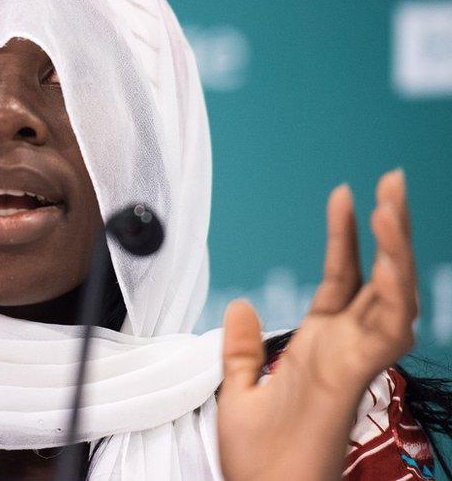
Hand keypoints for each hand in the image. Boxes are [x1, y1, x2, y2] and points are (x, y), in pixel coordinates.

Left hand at [217, 168, 417, 480]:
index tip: (344, 194)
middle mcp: (344, 349)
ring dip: (396, 253)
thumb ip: (242, 348)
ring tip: (391, 206)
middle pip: (377, 279)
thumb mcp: (238, 390)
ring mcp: (352, 363)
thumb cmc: (258, 457)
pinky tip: (392, 265)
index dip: (346, 237)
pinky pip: (383, 333)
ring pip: (390, 298)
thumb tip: (239, 304)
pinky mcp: (352, 379)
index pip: (342, 279)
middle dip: (389, 231)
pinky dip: (393, 297)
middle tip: (392, 182)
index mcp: (321, 347)